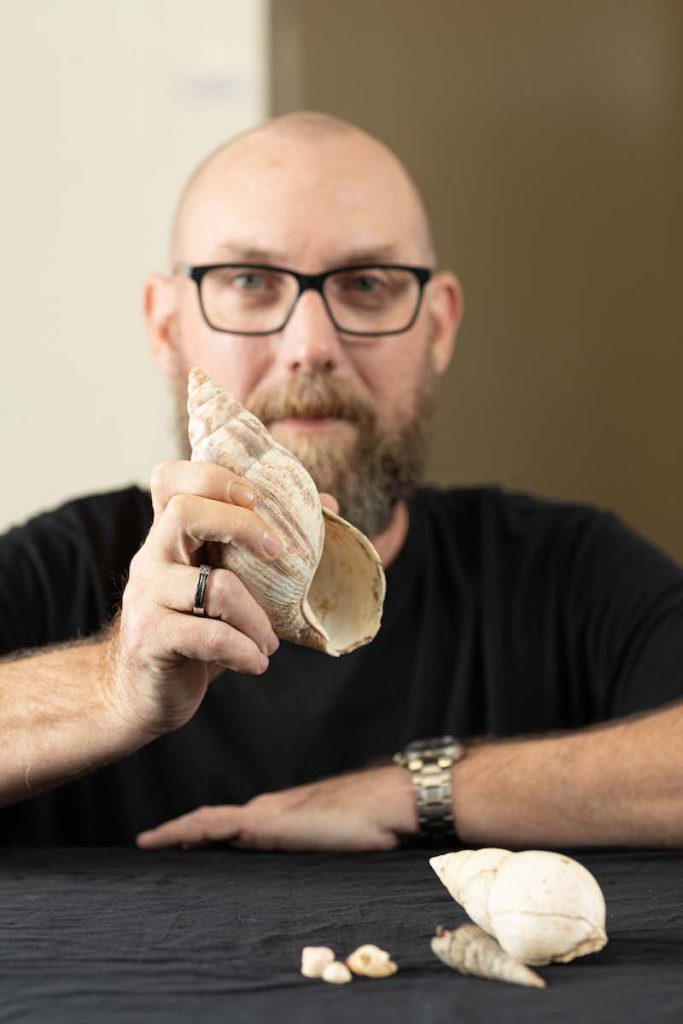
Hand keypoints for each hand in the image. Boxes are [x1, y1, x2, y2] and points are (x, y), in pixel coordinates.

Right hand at [106, 459, 338, 737]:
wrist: (144, 693)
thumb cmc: (196, 630)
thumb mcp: (229, 583)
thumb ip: (265, 545)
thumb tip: (328, 501)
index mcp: (169, 536)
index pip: (170, 479)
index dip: (212, 476)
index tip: (255, 496)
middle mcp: (151, 557)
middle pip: (185, 512)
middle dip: (242, 525)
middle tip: (277, 553)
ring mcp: (146, 596)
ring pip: (214, 586)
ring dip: (258, 617)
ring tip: (269, 641)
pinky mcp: (151, 637)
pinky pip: (211, 637)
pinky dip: (246, 651)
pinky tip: (256, 662)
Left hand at [136, 765, 418, 851]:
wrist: (388, 800)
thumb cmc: (372, 823)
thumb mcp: (334, 841)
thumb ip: (313, 844)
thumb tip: (303, 860)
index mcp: (282, 815)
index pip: (233, 824)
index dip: (205, 831)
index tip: (180, 841)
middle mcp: (268, 809)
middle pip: (213, 821)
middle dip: (183, 831)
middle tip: (153, 842)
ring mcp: (266, 813)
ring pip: (208, 821)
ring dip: (178, 831)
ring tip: (149, 843)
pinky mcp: (267, 822)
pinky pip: (215, 825)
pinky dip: (187, 830)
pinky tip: (167, 839)